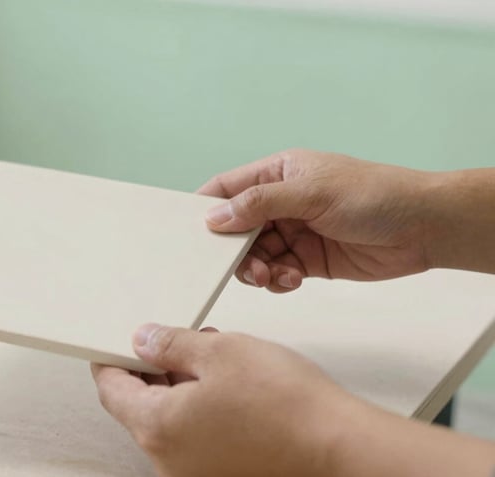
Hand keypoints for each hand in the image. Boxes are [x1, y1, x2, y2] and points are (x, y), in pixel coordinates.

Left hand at [91, 324, 351, 476]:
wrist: (339, 448)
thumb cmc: (286, 404)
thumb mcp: (220, 351)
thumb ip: (171, 343)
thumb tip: (143, 341)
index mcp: (158, 428)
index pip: (112, 390)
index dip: (109, 361)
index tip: (110, 345)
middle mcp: (169, 461)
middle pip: (140, 408)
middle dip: (153, 370)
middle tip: (170, 341)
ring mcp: (196, 474)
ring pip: (170, 422)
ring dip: (179, 388)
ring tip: (208, 357)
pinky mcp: (221, 476)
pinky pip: (194, 439)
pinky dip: (199, 411)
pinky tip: (224, 387)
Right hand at [197, 149, 433, 291]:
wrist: (423, 228)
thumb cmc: (374, 195)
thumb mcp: (312, 193)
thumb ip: (260, 203)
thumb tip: (214, 216)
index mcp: (278, 174)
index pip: (227, 188)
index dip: (205, 209)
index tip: (191, 234)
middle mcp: (281, 202)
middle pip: (236, 228)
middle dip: (235, 250)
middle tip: (245, 266)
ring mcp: (294, 232)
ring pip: (254, 255)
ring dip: (257, 269)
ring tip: (274, 275)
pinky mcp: (307, 260)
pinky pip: (277, 273)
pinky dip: (277, 280)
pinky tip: (293, 280)